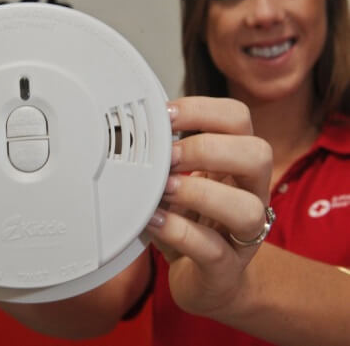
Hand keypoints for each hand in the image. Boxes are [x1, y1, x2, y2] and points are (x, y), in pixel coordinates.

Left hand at [147, 97, 272, 316]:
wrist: (205, 281)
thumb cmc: (191, 223)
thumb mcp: (179, 182)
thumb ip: (166, 158)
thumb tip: (134, 132)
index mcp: (237, 164)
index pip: (237, 119)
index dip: (201, 110)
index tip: (164, 116)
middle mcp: (251, 195)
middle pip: (257, 154)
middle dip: (206, 148)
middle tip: (168, 157)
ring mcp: (245, 235)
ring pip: (247, 207)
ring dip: (199, 192)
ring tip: (164, 191)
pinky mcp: (227, 270)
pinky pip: (213, 249)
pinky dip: (179, 231)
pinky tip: (153, 221)